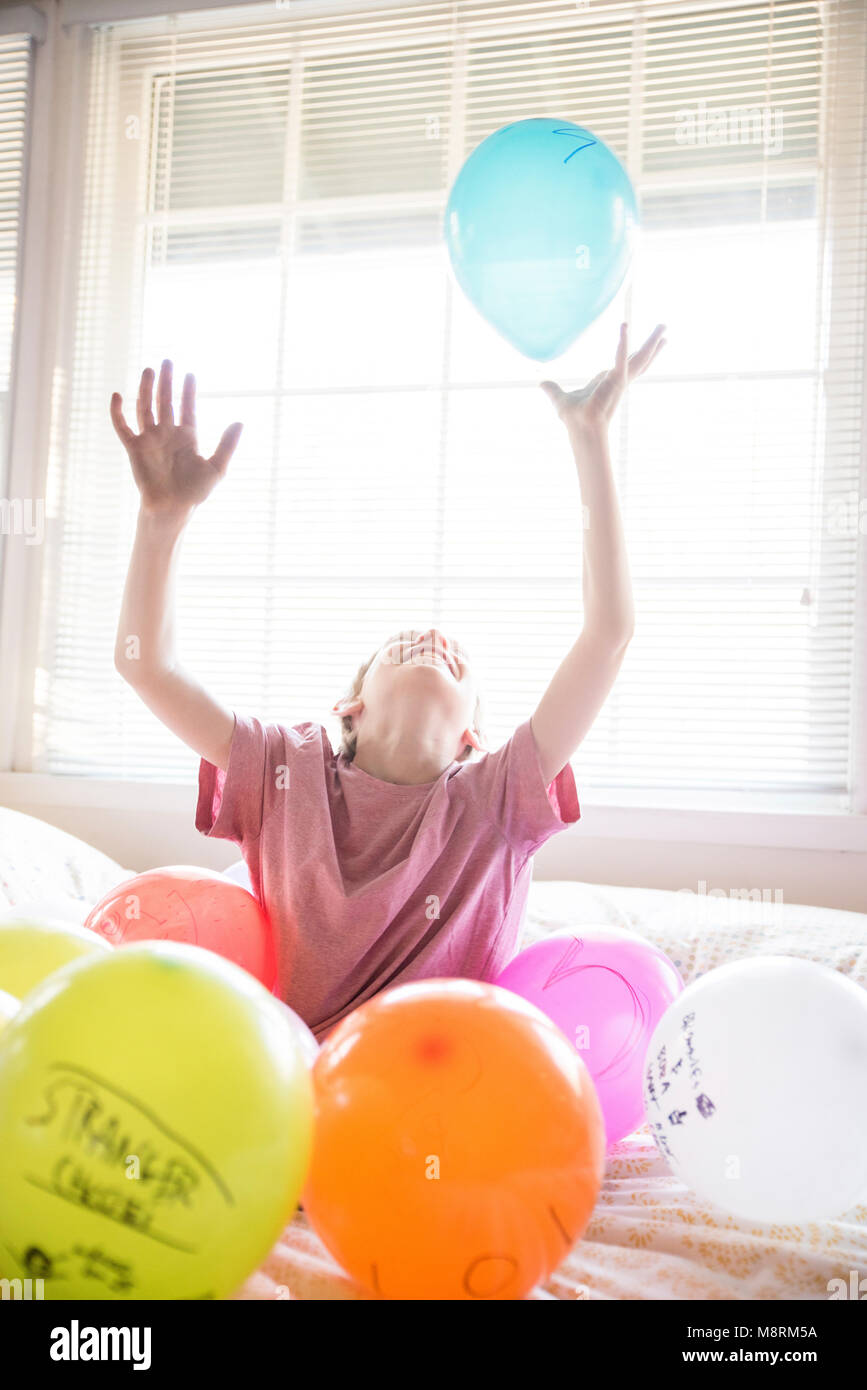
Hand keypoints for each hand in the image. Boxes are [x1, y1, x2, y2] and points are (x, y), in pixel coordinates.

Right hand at [110, 360, 242, 518]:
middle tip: (167, 361)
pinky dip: (118, 412)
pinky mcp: (134, 448)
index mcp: (187, 437)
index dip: (188, 391)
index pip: (187, 408)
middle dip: (166, 382)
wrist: (173, 508)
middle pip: (165, 401)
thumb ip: (227, 445)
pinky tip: (117, 395)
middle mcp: (167, 434)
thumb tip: (239, 422)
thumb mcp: (217, 467)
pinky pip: (123, 427)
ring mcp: (150, 439)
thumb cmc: (194, 492)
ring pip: (145, 407)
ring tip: (149, 369)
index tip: (190, 374)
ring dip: (146, 388)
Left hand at [540, 323, 665, 435]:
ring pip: (640, 357)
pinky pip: (620, 356)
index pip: (627, 363)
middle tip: (664, 328)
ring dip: (651, 341)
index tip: (648, 345)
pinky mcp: (616, 380)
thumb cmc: (574, 418)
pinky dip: (622, 341)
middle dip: (653, 344)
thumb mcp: (560, 398)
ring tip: (663, 325)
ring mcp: (620, 380)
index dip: (636, 353)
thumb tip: (541, 384)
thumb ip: (552, 390)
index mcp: (609, 382)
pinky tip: (624, 326)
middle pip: (640, 359)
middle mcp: (619, 380)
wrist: (580, 428)